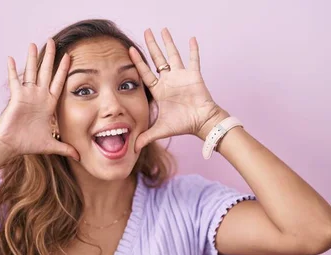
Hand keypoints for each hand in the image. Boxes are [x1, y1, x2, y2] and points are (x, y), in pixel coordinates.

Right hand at [0, 39, 79, 160]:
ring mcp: (27, 95)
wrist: (11, 146)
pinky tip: (11, 58)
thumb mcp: (51, 145)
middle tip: (53, 41)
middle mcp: (38, 96)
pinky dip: (12, 69)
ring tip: (33, 43)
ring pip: (31, 72)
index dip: (64, 70)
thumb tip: (79, 157)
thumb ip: (65, 148)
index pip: (59, 83)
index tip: (70, 57)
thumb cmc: (27, 144)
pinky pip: (15, 81)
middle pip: (46, 72)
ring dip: (32, 58)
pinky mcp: (17, 97)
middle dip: (50, 57)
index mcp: (47, 104)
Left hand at [129, 28, 225, 152]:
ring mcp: (181, 76)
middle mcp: (169, 80)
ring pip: (173, 55)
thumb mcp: (160, 130)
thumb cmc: (182, 125)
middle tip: (146, 31)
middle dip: (151, 45)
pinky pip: (193, 59)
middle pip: (157, 59)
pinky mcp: (194, 76)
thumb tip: (132, 150)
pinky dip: (193, 49)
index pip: (145, 73)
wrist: (201, 124)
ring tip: (163, 29)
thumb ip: (145, 137)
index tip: (129, 50)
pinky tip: (191, 38)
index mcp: (160, 90)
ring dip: (168, 42)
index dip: (138, 62)